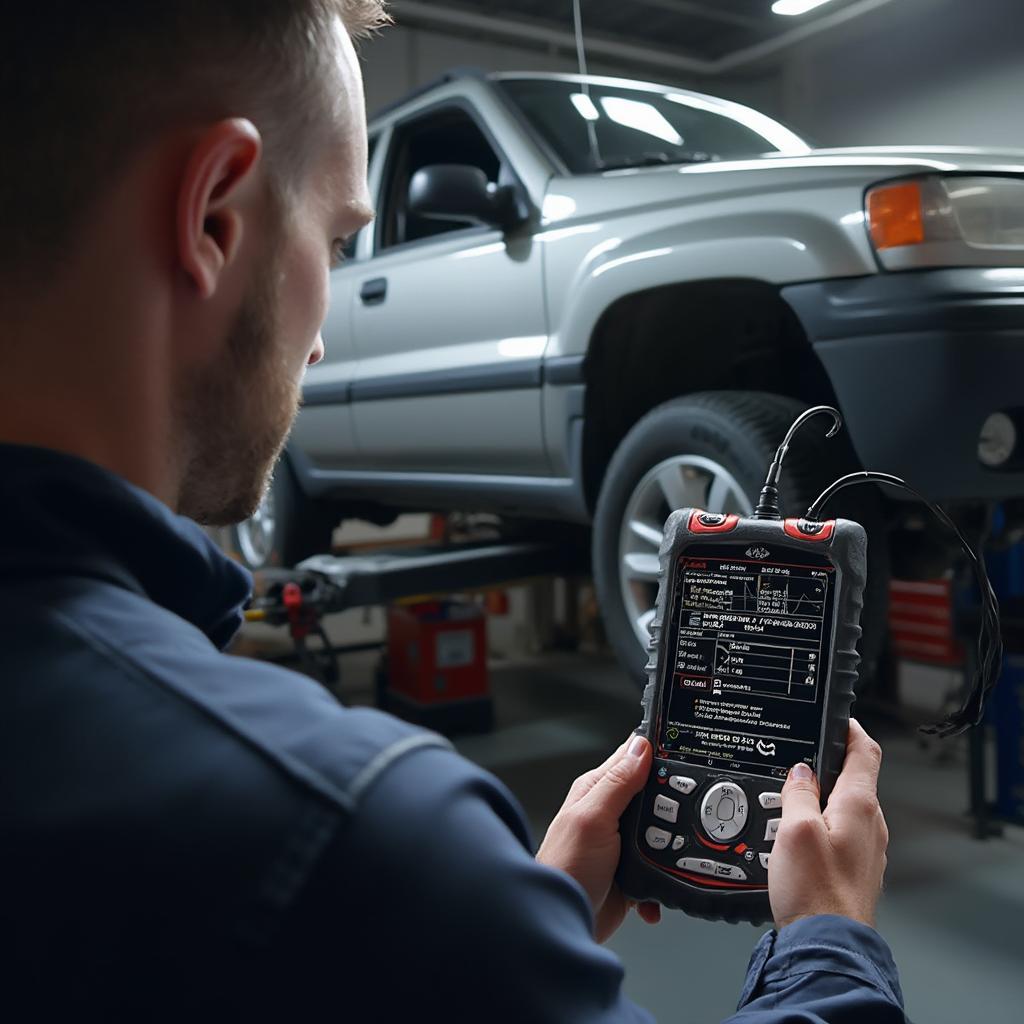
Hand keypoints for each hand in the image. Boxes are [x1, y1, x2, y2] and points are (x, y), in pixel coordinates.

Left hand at [537, 734, 661, 941]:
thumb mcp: (593, 818)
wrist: (567, 924)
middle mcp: (610, 812)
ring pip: (663, 830)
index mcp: (597, 790)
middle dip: (672, 804)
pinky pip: (661, 866)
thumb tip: (640, 747)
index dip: (657, 754)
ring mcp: (622, 842)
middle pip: (654, 794)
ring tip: (670, 853)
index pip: (632, 758)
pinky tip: (660, 885)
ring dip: (671, 844)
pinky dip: (665, 878)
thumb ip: (617, 783)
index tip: (684, 757)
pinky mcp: (633, 870)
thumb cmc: (564, 868)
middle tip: (680, 815)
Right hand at [769, 718, 888, 930]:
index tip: (838, 718)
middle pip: (852, 780)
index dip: (850, 729)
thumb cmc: (816, 893)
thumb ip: (797, 793)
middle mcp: (870, 825)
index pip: (865, 752)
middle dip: (824, 767)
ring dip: (818, 799)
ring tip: (786, 805)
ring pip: (842, 809)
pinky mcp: (853, 870)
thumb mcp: (795, 829)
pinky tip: (795, 839)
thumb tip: (799, 773)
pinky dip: (818, 826)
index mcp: (860, 806)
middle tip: (793, 765)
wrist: (827, 946)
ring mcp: (865, 849)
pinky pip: (838, 835)